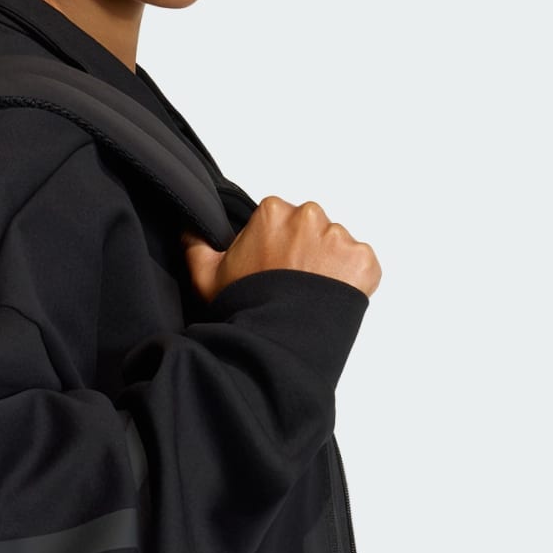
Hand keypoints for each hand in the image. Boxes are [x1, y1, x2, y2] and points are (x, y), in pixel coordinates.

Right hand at [181, 196, 381, 301]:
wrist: (278, 341)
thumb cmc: (245, 307)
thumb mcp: (206, 276)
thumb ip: (196, 245)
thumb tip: (189, 228)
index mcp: (273, 212)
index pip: (280, 221)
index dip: (275, 246)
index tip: (271, 268)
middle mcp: (309, 216)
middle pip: (311, 229)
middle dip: (304, 252)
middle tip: (291, 285)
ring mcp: (340, 238)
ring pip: (336, 246)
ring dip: (328, 266)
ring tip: (311, 296)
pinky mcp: (363, 261)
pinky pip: (360, 265)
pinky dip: (351, 281)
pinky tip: (330, 299)